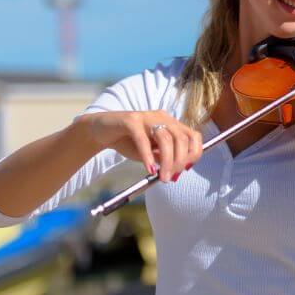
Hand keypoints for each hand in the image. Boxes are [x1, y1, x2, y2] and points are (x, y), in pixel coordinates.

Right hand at [78, 110, 202, 181]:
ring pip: (166, 138)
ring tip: (162, 177)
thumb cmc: (129, 143)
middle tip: (171, 177)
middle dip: (180, 160)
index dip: (194, 153)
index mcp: (171, 123)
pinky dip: (148, 156)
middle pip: (181, 138)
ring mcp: (147, 116)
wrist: (101, 132)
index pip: (193, 136)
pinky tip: (149, 169)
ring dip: (167, 160)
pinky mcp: (130, 120)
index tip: (185, 170)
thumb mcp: (150, 153)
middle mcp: (162, 117)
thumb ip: (164, 158)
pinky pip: (143, 138)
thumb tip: (178, 170)